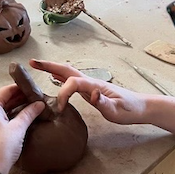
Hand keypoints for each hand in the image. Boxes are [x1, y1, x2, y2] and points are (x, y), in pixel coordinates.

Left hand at [0, 85, 44, 173]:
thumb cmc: (2, 148)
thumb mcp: (18, 129)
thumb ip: (28, 114)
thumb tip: (39, 104)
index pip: (6, 91)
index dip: (20, 89)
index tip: (32, 90)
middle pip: (0, 100)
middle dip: (15, 99)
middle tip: (31, 100)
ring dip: (6, 107)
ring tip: (20, 109)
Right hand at [29, 59, 148, 124]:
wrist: (142, 107)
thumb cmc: (130, 110)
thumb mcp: (118, 111)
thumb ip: (104, 102)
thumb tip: (92, 94)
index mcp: (95, 85)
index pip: (72, 83)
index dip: (62, 93)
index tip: (59, 108)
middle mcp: (90, 82)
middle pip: (66, 70)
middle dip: (49, 66)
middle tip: (32, 62)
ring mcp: (90, 84)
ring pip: (67, 73)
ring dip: (52, 68)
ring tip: (37, 66)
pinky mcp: (90, 90)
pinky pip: (71, 81)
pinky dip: (59, 76)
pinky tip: (53, 77)